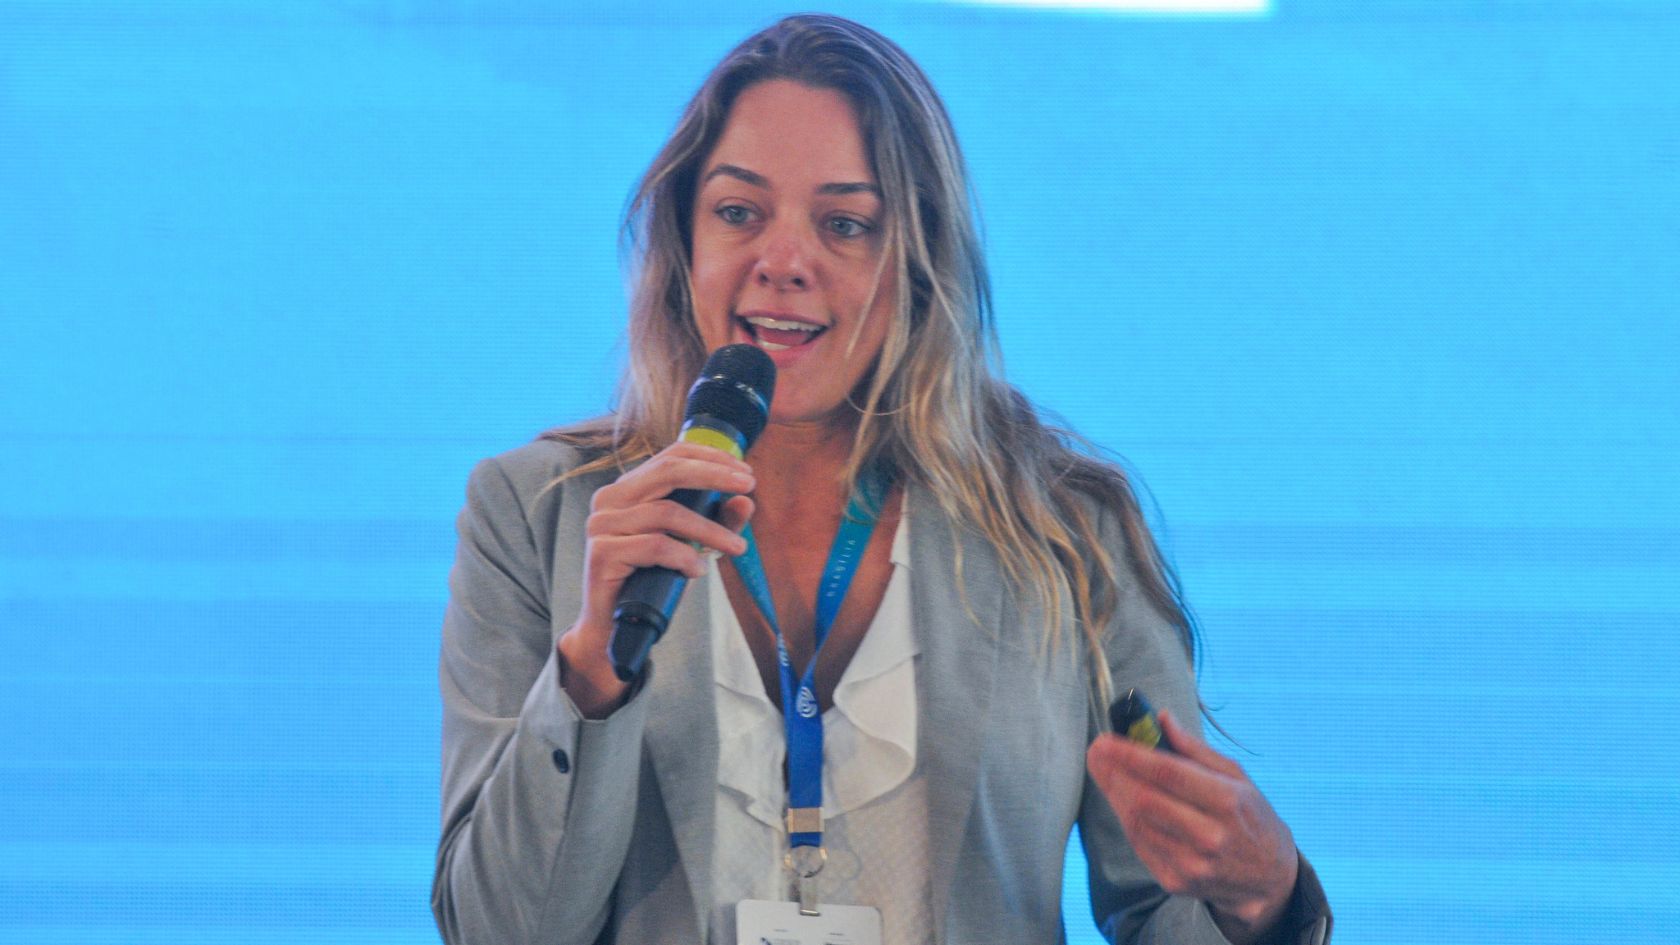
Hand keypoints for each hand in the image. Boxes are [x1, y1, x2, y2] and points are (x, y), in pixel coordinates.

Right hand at [556, 441, 755, 715]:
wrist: (614, 626)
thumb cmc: (652, 579)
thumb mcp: (692, 544)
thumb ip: (717, 520)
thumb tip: (746, 500)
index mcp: (629, 489)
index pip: (670, 456)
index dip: (711, 458)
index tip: (746, 473)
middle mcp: (609, 499)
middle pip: (668, 472)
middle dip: (714, 475)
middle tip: (749, 486)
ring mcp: (601, 524)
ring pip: (666, 513)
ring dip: (709, 530)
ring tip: (736, 548)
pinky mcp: (601, 553)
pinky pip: (654, 546)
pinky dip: (684, 556)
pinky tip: (698, 570)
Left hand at [1086, 710, 1298, 944]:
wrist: (1269, 880)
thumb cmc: (1251, 818)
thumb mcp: (1237, 778)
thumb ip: (1195, 749)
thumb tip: (1161, 718)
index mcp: (1227, 802)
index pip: (1168, 774)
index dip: (1130, 755)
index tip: (1106, 740)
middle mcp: (1209, 836)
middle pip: (1144, 800)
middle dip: (1113, 773)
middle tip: (1096, 751)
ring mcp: (1192, 864)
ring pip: (1136, 823)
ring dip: (1115, 794)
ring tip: (1105, 770)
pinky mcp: (1177, 882)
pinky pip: (1139, 845)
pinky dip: (1127, 819)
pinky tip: (1121, 799)